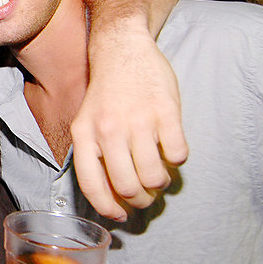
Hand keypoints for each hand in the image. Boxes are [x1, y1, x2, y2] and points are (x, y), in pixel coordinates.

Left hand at [71, 16, 187, 220]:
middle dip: (140, 200)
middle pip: (127, 187)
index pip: (92, 185)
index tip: (119, 215)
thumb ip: (94, 153)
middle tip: (146, 194)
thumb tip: (110, 196)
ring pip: (155, 176)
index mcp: (85, 134)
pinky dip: (177, 160)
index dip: (107, 207)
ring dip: (160, 184)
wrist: (121, 48)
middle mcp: (109, 130)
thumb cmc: (106, 92)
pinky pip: (178, 155)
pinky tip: (171, 149)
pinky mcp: (166, 111)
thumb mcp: (87, 120)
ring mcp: (138, 120)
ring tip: (159, 174)